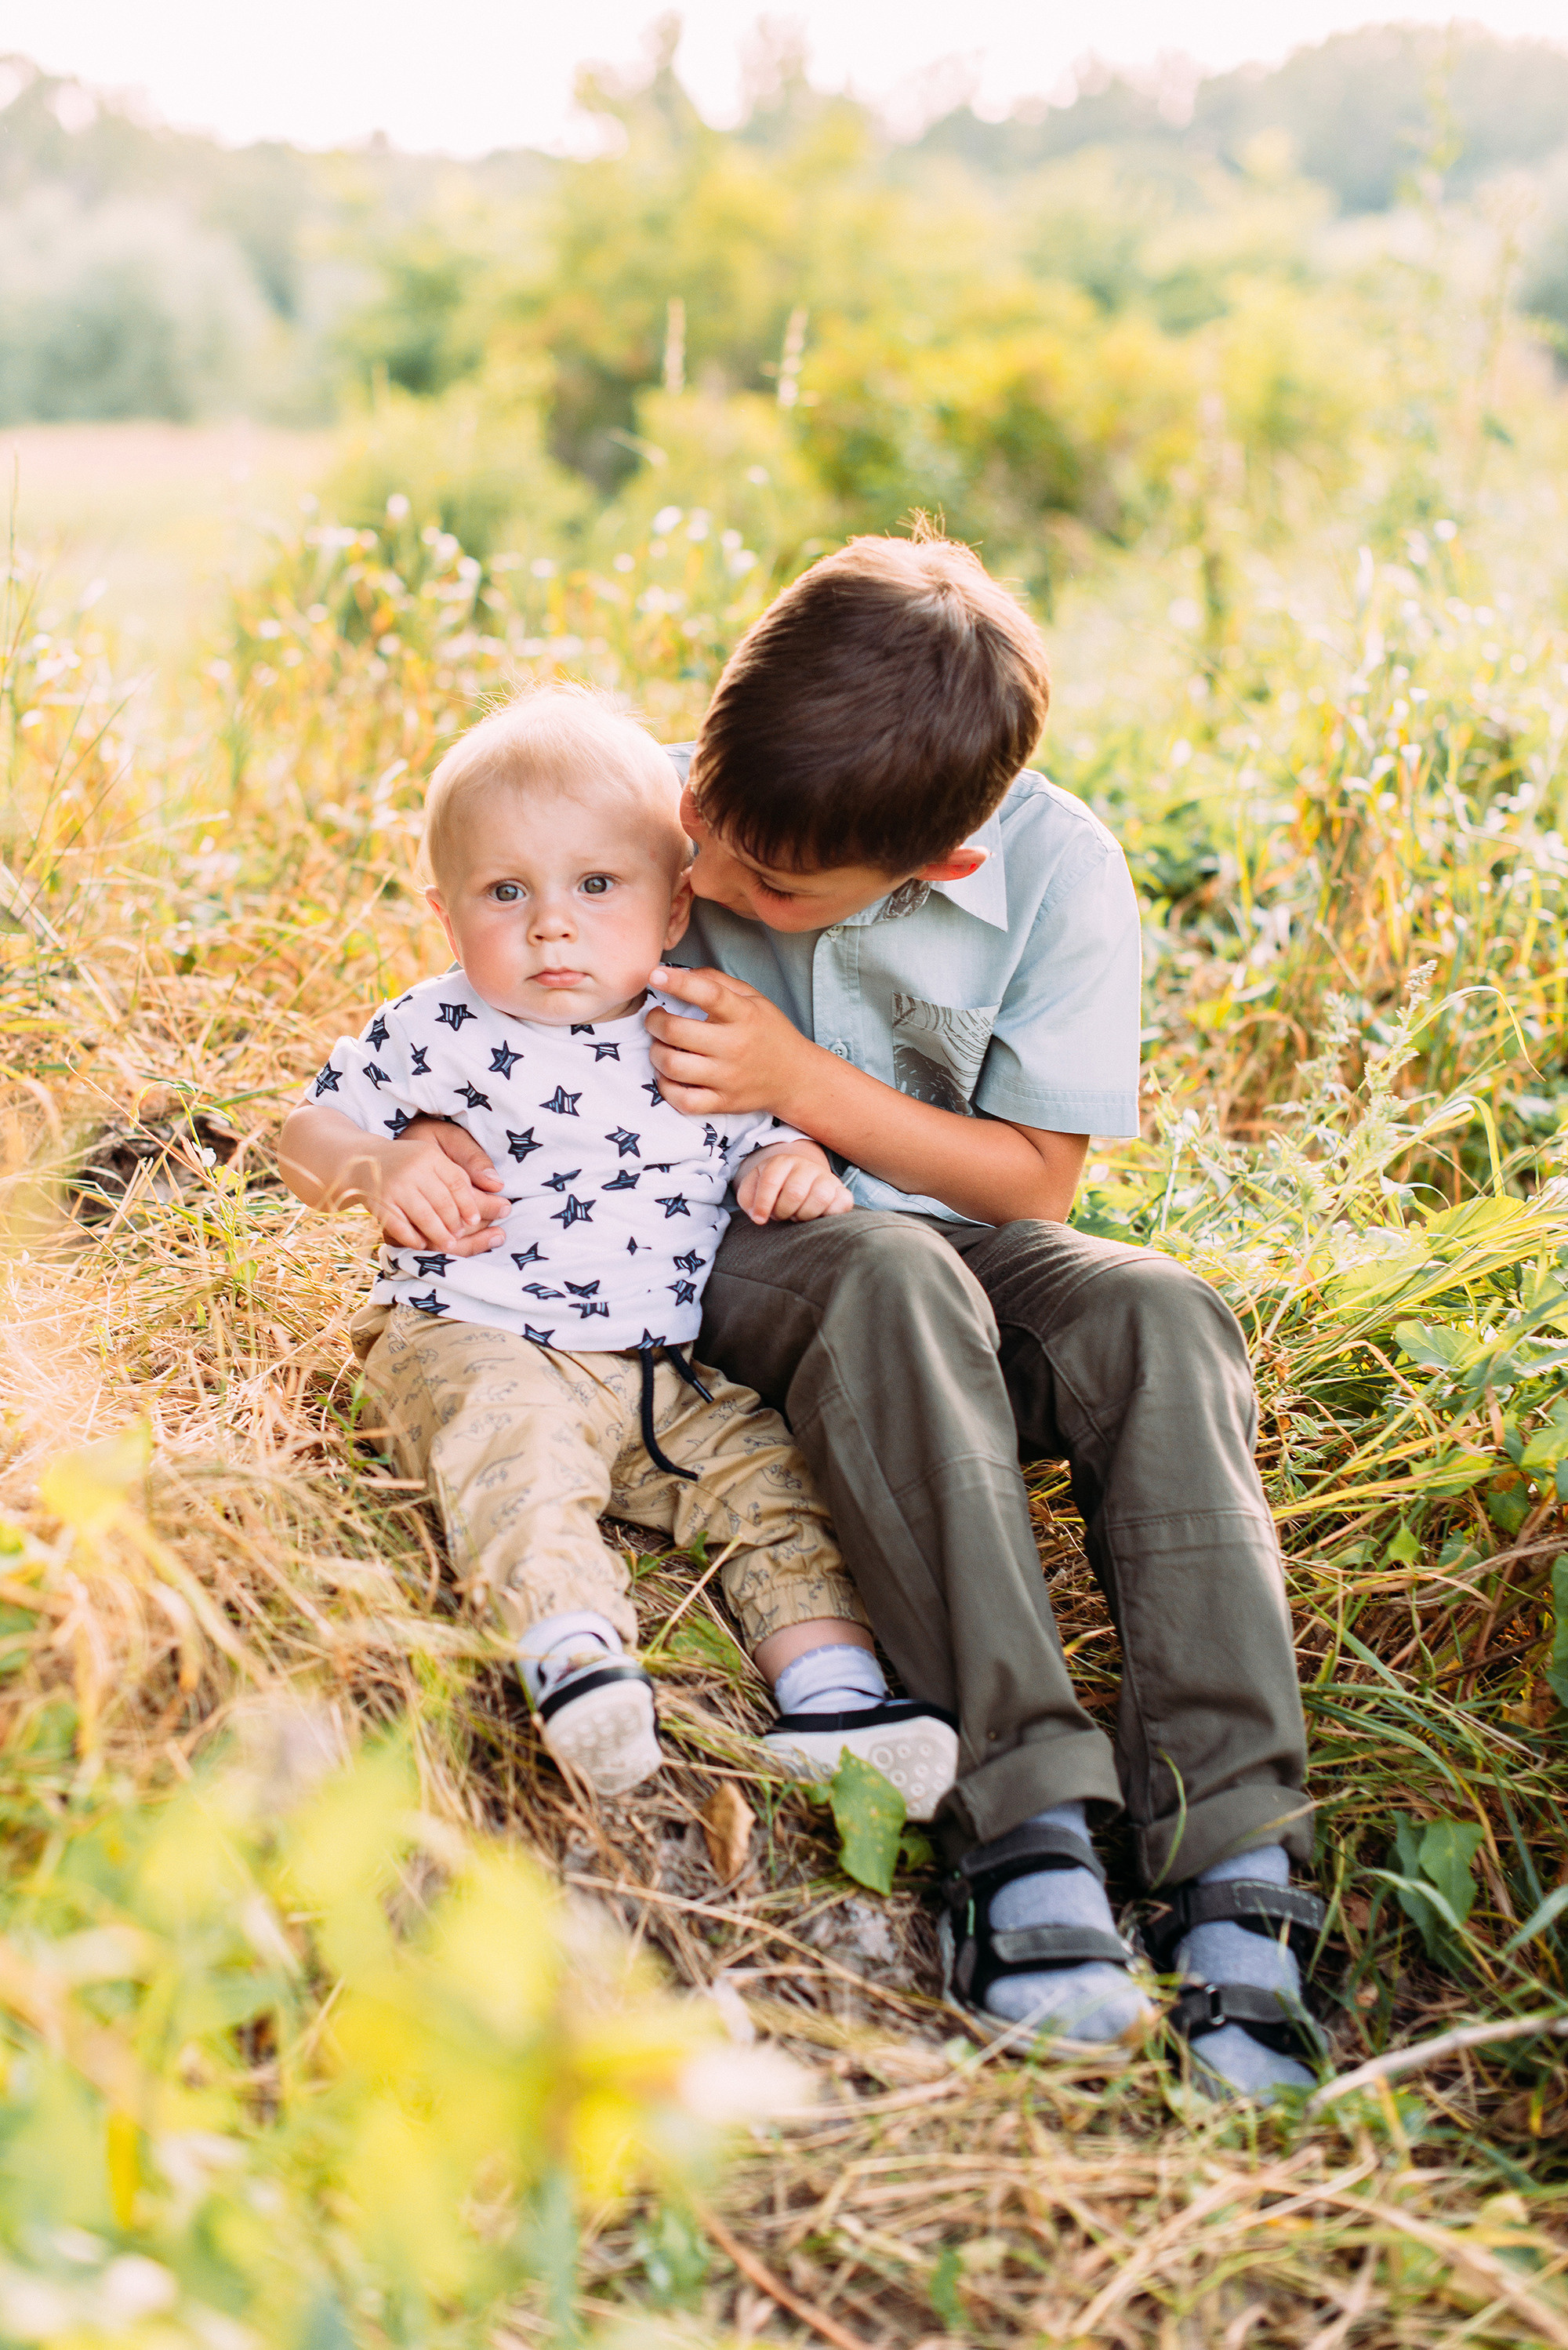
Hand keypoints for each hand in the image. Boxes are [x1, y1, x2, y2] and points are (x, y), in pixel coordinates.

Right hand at [362, 1120, 509, 1253]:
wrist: (361, 1161)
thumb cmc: (410, 1156)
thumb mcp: (439, 1145)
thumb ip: (469, 1161)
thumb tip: (497, 1185)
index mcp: (429, 1155)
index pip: (457, 1183)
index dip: (470, 1204)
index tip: (476, 1219)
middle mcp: (412, 1170)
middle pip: (444, 1204)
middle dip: (456, 1223)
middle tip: (462, 1233)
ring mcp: (394, 1188)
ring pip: (425, 1218)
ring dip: (440, 1235)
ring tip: (449, 1243)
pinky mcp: (379, 1204)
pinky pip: (401, 1227)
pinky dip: (414, 1238)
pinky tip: (423, 1243)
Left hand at [645, 965, 816, 1116]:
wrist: (796, 1078)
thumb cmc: (769, 1033)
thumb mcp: (753, 998)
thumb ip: (717, 981)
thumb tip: (679, 973)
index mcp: (744, 1015)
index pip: (709, 994)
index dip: (678, 983)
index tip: (655, 975)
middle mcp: (735, 1046)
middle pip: (677, 1031)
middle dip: (654, 1021)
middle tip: (655, 1018)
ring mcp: (728, 1078)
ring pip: (673, 1066)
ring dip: (656, 1053)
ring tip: (661, 1046)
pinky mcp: (722, 1103)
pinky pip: (683, 1100)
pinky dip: (666, 1087)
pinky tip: (669, 1076)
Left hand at [734, 1143, 853, 1225]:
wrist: (799, 1180)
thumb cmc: (774, 1190)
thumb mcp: (753, 1189)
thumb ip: (748, 1199)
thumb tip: (758, 1216)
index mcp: (781, 1162)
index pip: (771, 1181)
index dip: (763, 1204)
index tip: (760, 1220)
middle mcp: (806, 1166)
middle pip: (795, 1193)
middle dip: (784, 1212)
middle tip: (781, 1215)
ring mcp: (826, 1177)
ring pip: (820, 1197)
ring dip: (805, 1215)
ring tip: (798, 1216)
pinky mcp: (841, 1191)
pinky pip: (842, 1203)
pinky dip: (829, 1214)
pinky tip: (817, 1216)